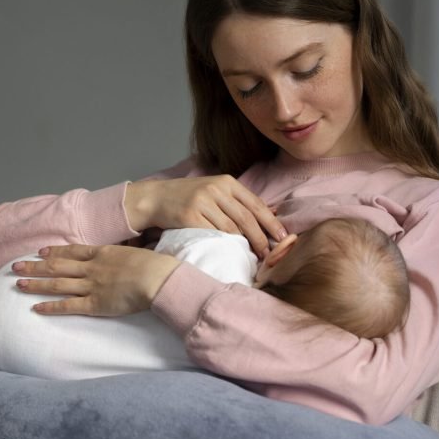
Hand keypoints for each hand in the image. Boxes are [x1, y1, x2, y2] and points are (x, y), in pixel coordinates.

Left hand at [11, 244, 180, 315]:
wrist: (157, 278)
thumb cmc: (153, 265)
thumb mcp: (135, 252)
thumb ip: (122, 255)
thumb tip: (121, 256)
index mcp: (101, 253)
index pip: (72, 251)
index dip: (54, 251)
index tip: (40, 251)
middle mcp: (91, 268)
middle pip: (57, 266)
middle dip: (35, 266)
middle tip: (16, 266)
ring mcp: (91, 286)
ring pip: (57, 284)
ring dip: (36, 284)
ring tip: (18, 284)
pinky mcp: (95, 304)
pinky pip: (68, 306)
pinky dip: (51, 307)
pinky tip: (36, 307)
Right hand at [124, 175, 286, 258]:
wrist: (155, 198)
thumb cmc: (188, 197)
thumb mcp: (214, 191)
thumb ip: (237, 202)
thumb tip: (270, 215)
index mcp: (226, 182)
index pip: (255, 204)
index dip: (271, 222)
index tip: (282, 237)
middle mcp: (216, 190)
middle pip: (246, 218)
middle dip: (261, 238)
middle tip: (269, 254)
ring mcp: (202, 202)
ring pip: (232, 228)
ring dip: (245, 245)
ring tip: (254, 257)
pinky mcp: (189, 217)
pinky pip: (213, 234)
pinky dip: (225, 245)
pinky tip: (231, 253)